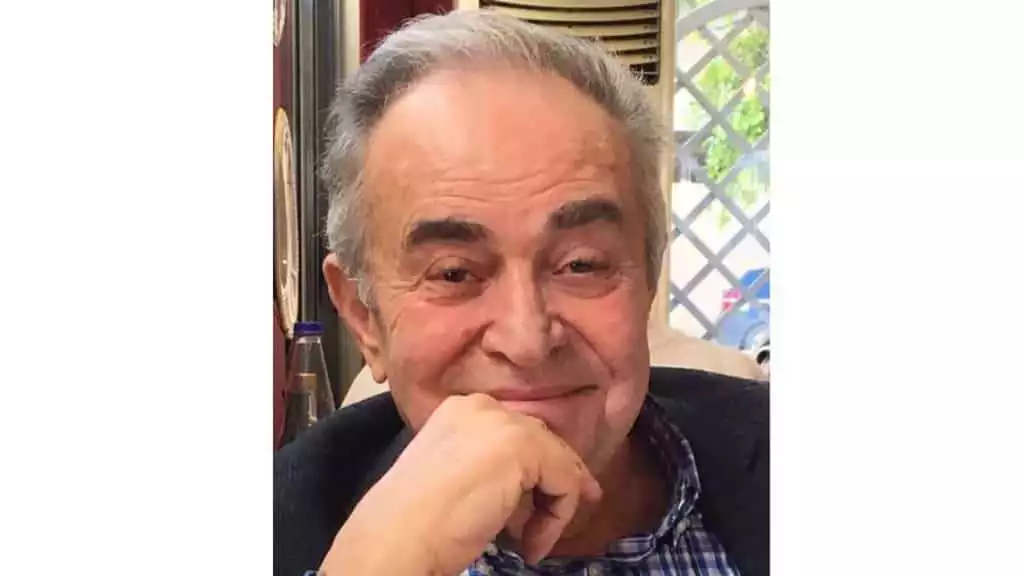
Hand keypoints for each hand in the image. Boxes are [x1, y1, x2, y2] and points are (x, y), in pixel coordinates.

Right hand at [318, 393, 602, 574]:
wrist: (398, 535)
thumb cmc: (418, 520)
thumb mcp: (457, 477)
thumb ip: (488, 464)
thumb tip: (529, 479)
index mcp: (461, 410)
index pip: (517, 433)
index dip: (540, 468)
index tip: (545, 503)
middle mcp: (483, 407)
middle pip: (542, 440)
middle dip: (560, 480)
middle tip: (560, 519)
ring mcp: (504, 423)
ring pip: (559, 463)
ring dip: (553, 508)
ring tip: (531, 543)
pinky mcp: (523, 446)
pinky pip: (565, 483)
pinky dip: (555, 519)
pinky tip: (529, 545)